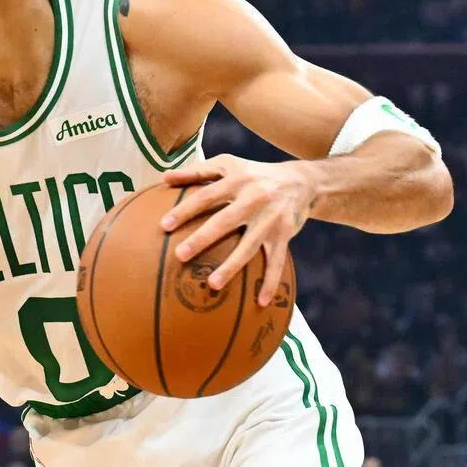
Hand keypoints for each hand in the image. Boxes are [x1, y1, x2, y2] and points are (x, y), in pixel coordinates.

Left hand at [159, 156, 315, 306]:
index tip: (164, 225)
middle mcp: (254, 198)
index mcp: (237, 181)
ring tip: (213, 284)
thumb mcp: (228, 165)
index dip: (185, 210)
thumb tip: (164, 177)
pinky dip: (270, 282)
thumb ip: (196, 171)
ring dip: (232, 266)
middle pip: (224, 221)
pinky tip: (260, 302)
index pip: (206, 196)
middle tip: (179, 255)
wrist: (302, 181)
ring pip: (249, 245)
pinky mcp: (284, 235)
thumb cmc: (254, 174)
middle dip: (202, 238)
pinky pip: (277, 262)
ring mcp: (270, 219)